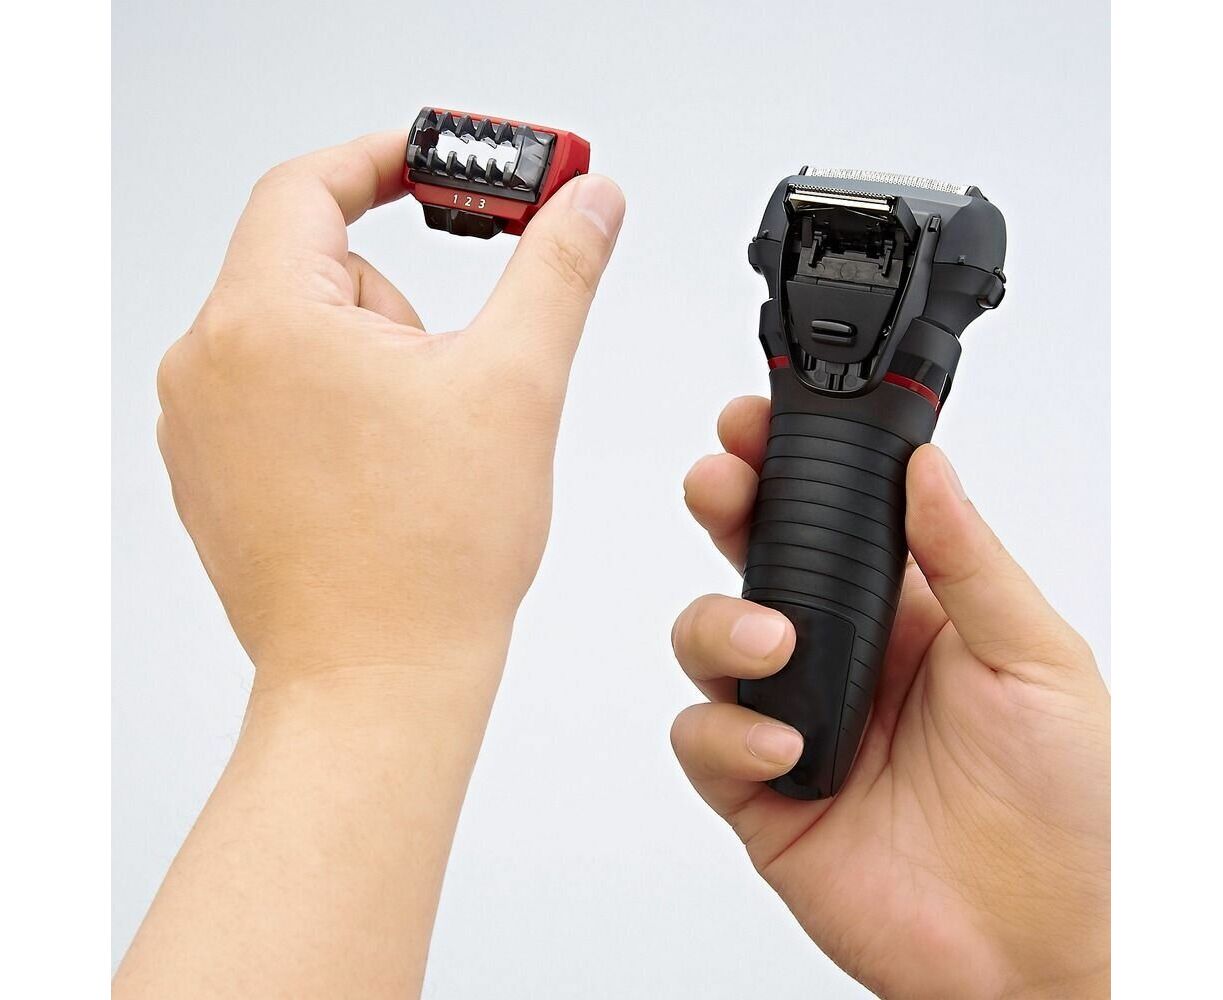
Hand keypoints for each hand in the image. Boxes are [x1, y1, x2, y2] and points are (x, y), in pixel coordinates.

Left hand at [119, 132, 623, 998]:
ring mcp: (203, 427)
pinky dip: (339, 411)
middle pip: (316, 270)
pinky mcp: (215, 475)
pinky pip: (281, 397)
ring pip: (304, 337)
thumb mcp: (517, 383)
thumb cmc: (433, 558)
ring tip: (420, 450)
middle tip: (452, 379)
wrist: (379, 684)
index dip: (385, 163)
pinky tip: (385, 477)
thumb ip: (557, 267)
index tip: (438, 170)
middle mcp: (210, 365)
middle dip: (398, 307)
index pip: (311, 186)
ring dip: (374, 364)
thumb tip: (587, 202)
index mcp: (265, 320)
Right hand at [670, 396, 1109, 999]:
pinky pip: (704, 743)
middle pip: (753, 562)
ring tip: (773, 644)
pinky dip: (726, 734)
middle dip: (724, 510)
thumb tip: (927, 468)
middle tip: (720, 485)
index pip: (831, 518)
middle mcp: (840, 657)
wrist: (1044, 945)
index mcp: (906, 612)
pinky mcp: (762, 794)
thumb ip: (969, 561)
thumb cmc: (1070, 806)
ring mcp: (795, 722)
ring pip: (708, 643)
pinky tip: (782, 747)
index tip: (757, 425)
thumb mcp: (1038, 659)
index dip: (787, 466)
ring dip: (719, 625)